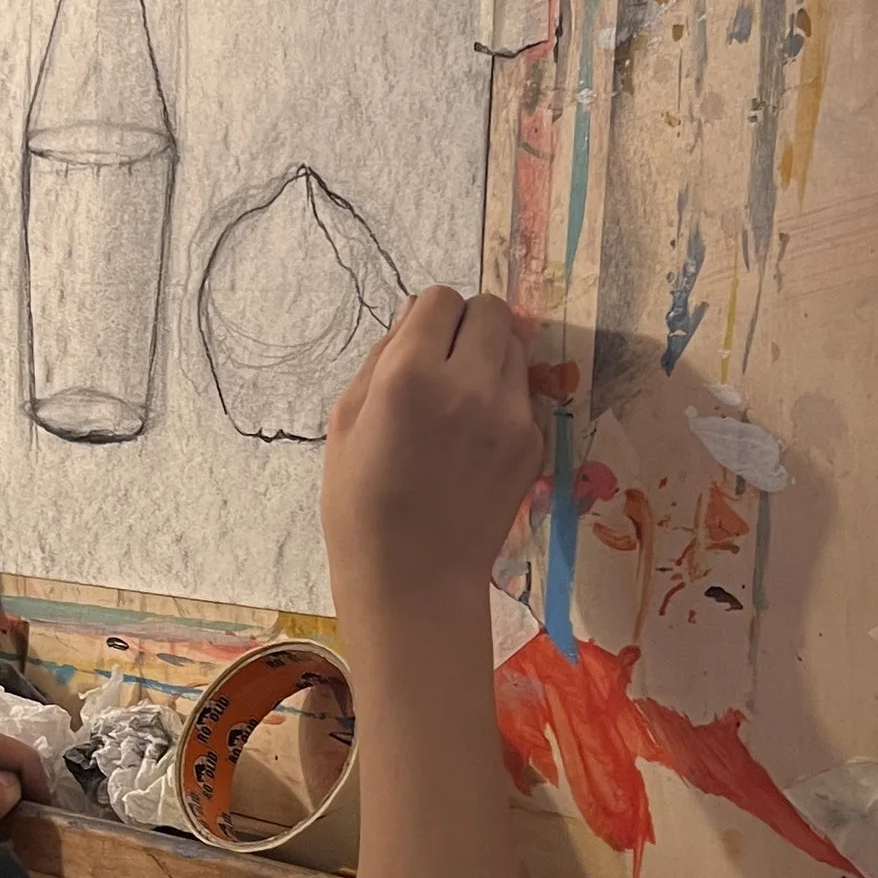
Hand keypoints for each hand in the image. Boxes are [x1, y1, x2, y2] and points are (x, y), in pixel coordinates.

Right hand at [320, 288, 543, 640]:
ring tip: (463, 401)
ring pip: (516, 347)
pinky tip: (476, 440)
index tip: (419, 344)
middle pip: (492, 311)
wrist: (414, 578)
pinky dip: (503, 401)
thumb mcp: (345, 421)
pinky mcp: (533, 442)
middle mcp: (468, 384)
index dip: (429, 317)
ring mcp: (509, 414)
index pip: (441, 299)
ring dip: (491, 358)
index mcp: (410, 375)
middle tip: (447, 363)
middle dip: (468, 326)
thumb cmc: (361, 505)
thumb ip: (382, 358)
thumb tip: (415, 320)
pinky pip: (523, 394)